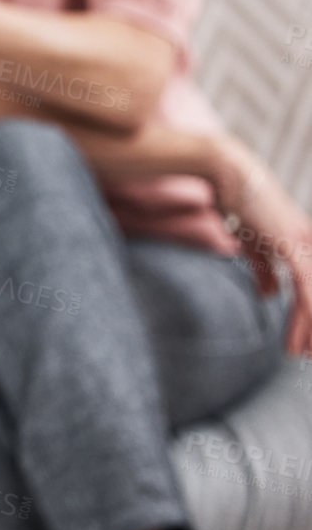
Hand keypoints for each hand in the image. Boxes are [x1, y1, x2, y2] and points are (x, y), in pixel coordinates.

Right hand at [210, 134, 311, 351]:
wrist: (227, 174)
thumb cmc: (237, 200)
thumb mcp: (253, 242)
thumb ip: (265, 269)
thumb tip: (272, 296)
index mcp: (306, 243)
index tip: (307, 343)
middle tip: (310, 356)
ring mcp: (305, 244)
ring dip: (311, 330)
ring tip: (301, 355)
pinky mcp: (292, 246)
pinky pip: (305, 291)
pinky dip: (303, 318)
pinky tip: (294, 341)